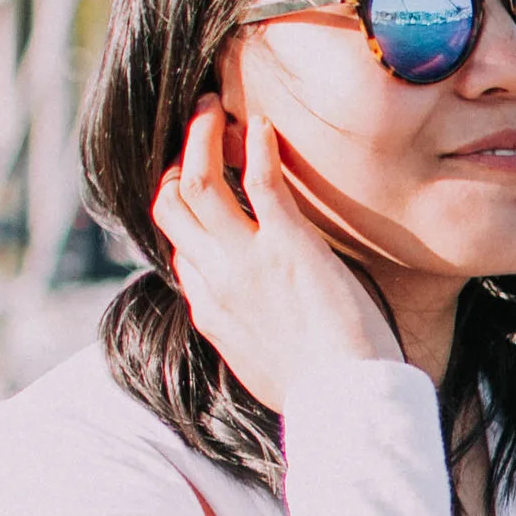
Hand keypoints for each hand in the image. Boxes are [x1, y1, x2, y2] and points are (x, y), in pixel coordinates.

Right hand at [149, 96, 402, 407]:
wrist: (346, 408)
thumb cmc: (320, 392)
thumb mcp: (262, 364)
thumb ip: (246, 330)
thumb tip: (252, 318)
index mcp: (208, 309)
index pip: (178, 244)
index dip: (183, 209)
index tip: (201, 182)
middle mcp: (215, 280)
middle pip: (169, 206)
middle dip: (177, 161)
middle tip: (198, 128)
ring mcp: (246, 262)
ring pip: (196, 183)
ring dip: (201, 137)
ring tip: (212, 107)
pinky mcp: (287, 247)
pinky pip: (259, 181)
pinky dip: (256, 146)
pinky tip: (264, 126)